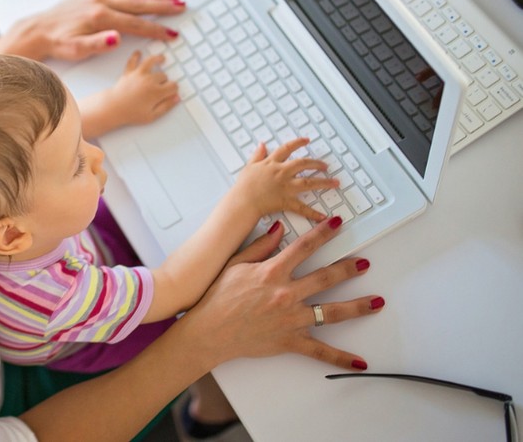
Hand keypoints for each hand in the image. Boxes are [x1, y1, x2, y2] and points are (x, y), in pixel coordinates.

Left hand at [0, 0, 184, 61]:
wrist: (38, 31)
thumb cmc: (57, 43)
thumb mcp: (76, 50)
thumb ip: (97, 44)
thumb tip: (117, 38)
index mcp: (100, 17)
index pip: (135, 24)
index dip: (155, 30)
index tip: (170, 34)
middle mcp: (100, 2)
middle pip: (139, 5)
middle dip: (162, 7)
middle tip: (181, 9)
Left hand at [79, 51, 179, 138]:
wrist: (112, 108)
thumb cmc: (130, 114)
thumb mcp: (152, 116)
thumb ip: (166, 106)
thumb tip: (176, 98)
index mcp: (156, 92)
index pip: (173, 86)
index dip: (174, 89)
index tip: (172, 91)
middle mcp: (149, 81)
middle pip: (163, 75)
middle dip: (164, 80)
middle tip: (162, 85)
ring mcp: (139, 74)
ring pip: (151, 61)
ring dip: (157, 59)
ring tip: (161, 58)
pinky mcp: (129, 72)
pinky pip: (133, 61)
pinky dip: (136, 55)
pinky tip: (139, 53)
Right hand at [182, 218, 383, 370]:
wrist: (209, 330)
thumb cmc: (217, 297)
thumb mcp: (235, 264)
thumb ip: (259, 246)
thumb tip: (278, 230)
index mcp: (272, 273)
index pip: (304, 247)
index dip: (323, 233)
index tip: (338, 224)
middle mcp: (285, 294)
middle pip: (325, 278)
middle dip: (348, 269)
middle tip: (364, 263)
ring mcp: (290, 319)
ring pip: (332, 312)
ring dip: (358, 306)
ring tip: (377, 302)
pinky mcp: (290, 341)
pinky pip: (319, 351)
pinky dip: (340, 358)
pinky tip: (359, 362)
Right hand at [231, 138, 336, 221]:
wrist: (242, 201)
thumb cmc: (243, 186)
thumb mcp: (249, 166)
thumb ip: (257, 155)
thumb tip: (262, 145)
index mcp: (271, 163)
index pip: (287, 149)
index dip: (298, 143)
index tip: (306, 140)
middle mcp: (281, 172)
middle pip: (303, 164)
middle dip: (316, 163)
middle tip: (325, 165)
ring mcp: (286, 186)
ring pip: (309, 182)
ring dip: (324, 182)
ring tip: (335, 183)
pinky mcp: (286, 200)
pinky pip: (302, 207)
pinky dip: (313, 213)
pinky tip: (323, 215)